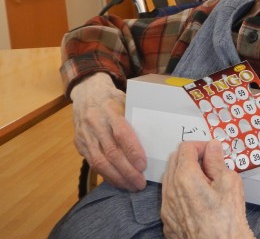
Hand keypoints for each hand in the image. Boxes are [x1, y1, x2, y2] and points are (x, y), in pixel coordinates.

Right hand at [71, 72, 146, 190]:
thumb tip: (158, 136)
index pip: (121, 133)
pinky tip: (118, 181)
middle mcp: (95, 123)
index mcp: (110, 110)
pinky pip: (92, 163)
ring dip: (116, 177)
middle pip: (111, 152)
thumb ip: (137, 117)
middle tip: (140, 183)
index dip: (132, 151)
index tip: (143, 165)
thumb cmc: (113, 98)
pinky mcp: (79, 144)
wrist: (87, 93)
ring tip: (131, 187)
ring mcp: (85, 135)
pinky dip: (106, 175)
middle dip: (127, 171)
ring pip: (100, 162)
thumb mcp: (126, 100)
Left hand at [161, 140, 254, 238]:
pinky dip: (181, 191)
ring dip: (184, 173)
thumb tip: (212, 148)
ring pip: (170, 179)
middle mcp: (170, 191)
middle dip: (191, 156)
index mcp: (185, 177)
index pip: (185, 148)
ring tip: (205, 181)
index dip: (201, 145)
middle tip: (210, 163)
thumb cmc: (226, 220)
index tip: (212, 151)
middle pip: (174, 160)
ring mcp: (167, 208)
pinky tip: (198, 198)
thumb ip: (217, 161)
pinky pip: (170, 198)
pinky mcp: (168, 221)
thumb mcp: (229, 182)